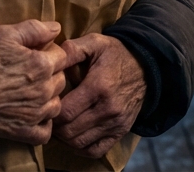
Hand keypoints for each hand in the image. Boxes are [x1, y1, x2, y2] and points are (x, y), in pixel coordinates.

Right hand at [0, 20, 76, 145]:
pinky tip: (32, 115)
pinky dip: (42, 124)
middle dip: (50, 75)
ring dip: (48, 99)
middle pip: (61, 80)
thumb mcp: (5, 34)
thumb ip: (35, 29)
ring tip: (30, 93)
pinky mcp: (25, 131)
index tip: (36, 55)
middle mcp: (44, 90)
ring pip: (56, 105)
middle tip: (30, 73)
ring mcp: (36, 113)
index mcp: (42, 65)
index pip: (63, 56)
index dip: (50, 53)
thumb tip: (57, 28)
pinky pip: (46, 131)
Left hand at [53, 34, 146, 158]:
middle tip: (48, 115)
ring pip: (79, 143)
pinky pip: (95, 150)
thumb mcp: (94, 43)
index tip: (45, 103)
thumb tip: (51, 59)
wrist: (147, 66)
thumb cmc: (115, 54)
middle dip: (54, 125)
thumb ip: (72, 50)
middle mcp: (108, 109)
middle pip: (69, 131)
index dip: (50, 111)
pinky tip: (73, 135)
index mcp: (99, 87)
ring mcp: (116, 124)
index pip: (66, 112)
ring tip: (58, 124)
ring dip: (63, 138)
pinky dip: (80, 147)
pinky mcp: (120, 132)